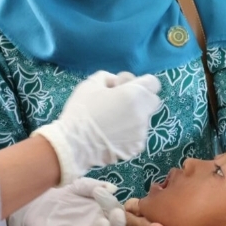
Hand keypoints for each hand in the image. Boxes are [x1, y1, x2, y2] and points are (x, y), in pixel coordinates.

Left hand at [7, 178, 125, 225]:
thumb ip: (93, 186)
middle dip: (118, 224)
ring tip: (102, 223)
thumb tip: (112, 189)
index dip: (114, 205)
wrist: (38, 206)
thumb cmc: (63, 198)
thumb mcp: (78, 186)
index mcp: (102, 214)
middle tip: (116, 213)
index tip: (103, 192)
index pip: (115, 213)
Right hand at [34, 71, 161, 184]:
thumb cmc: (81, 110)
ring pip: (143, 120)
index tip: (125, 88)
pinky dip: (128, 134)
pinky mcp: (136, 148)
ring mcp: (141, 133)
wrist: (73, 144)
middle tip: (120, 104)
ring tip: (111, 123)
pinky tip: (111, 136)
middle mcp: (143, 114)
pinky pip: (136, 136)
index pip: (153, 83)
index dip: (139, 83)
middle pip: (152, 102)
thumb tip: (117, 84)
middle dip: (140, 100)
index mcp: (135, 95)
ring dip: (133, 118)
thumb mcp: (91, 83)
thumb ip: (110, 78)